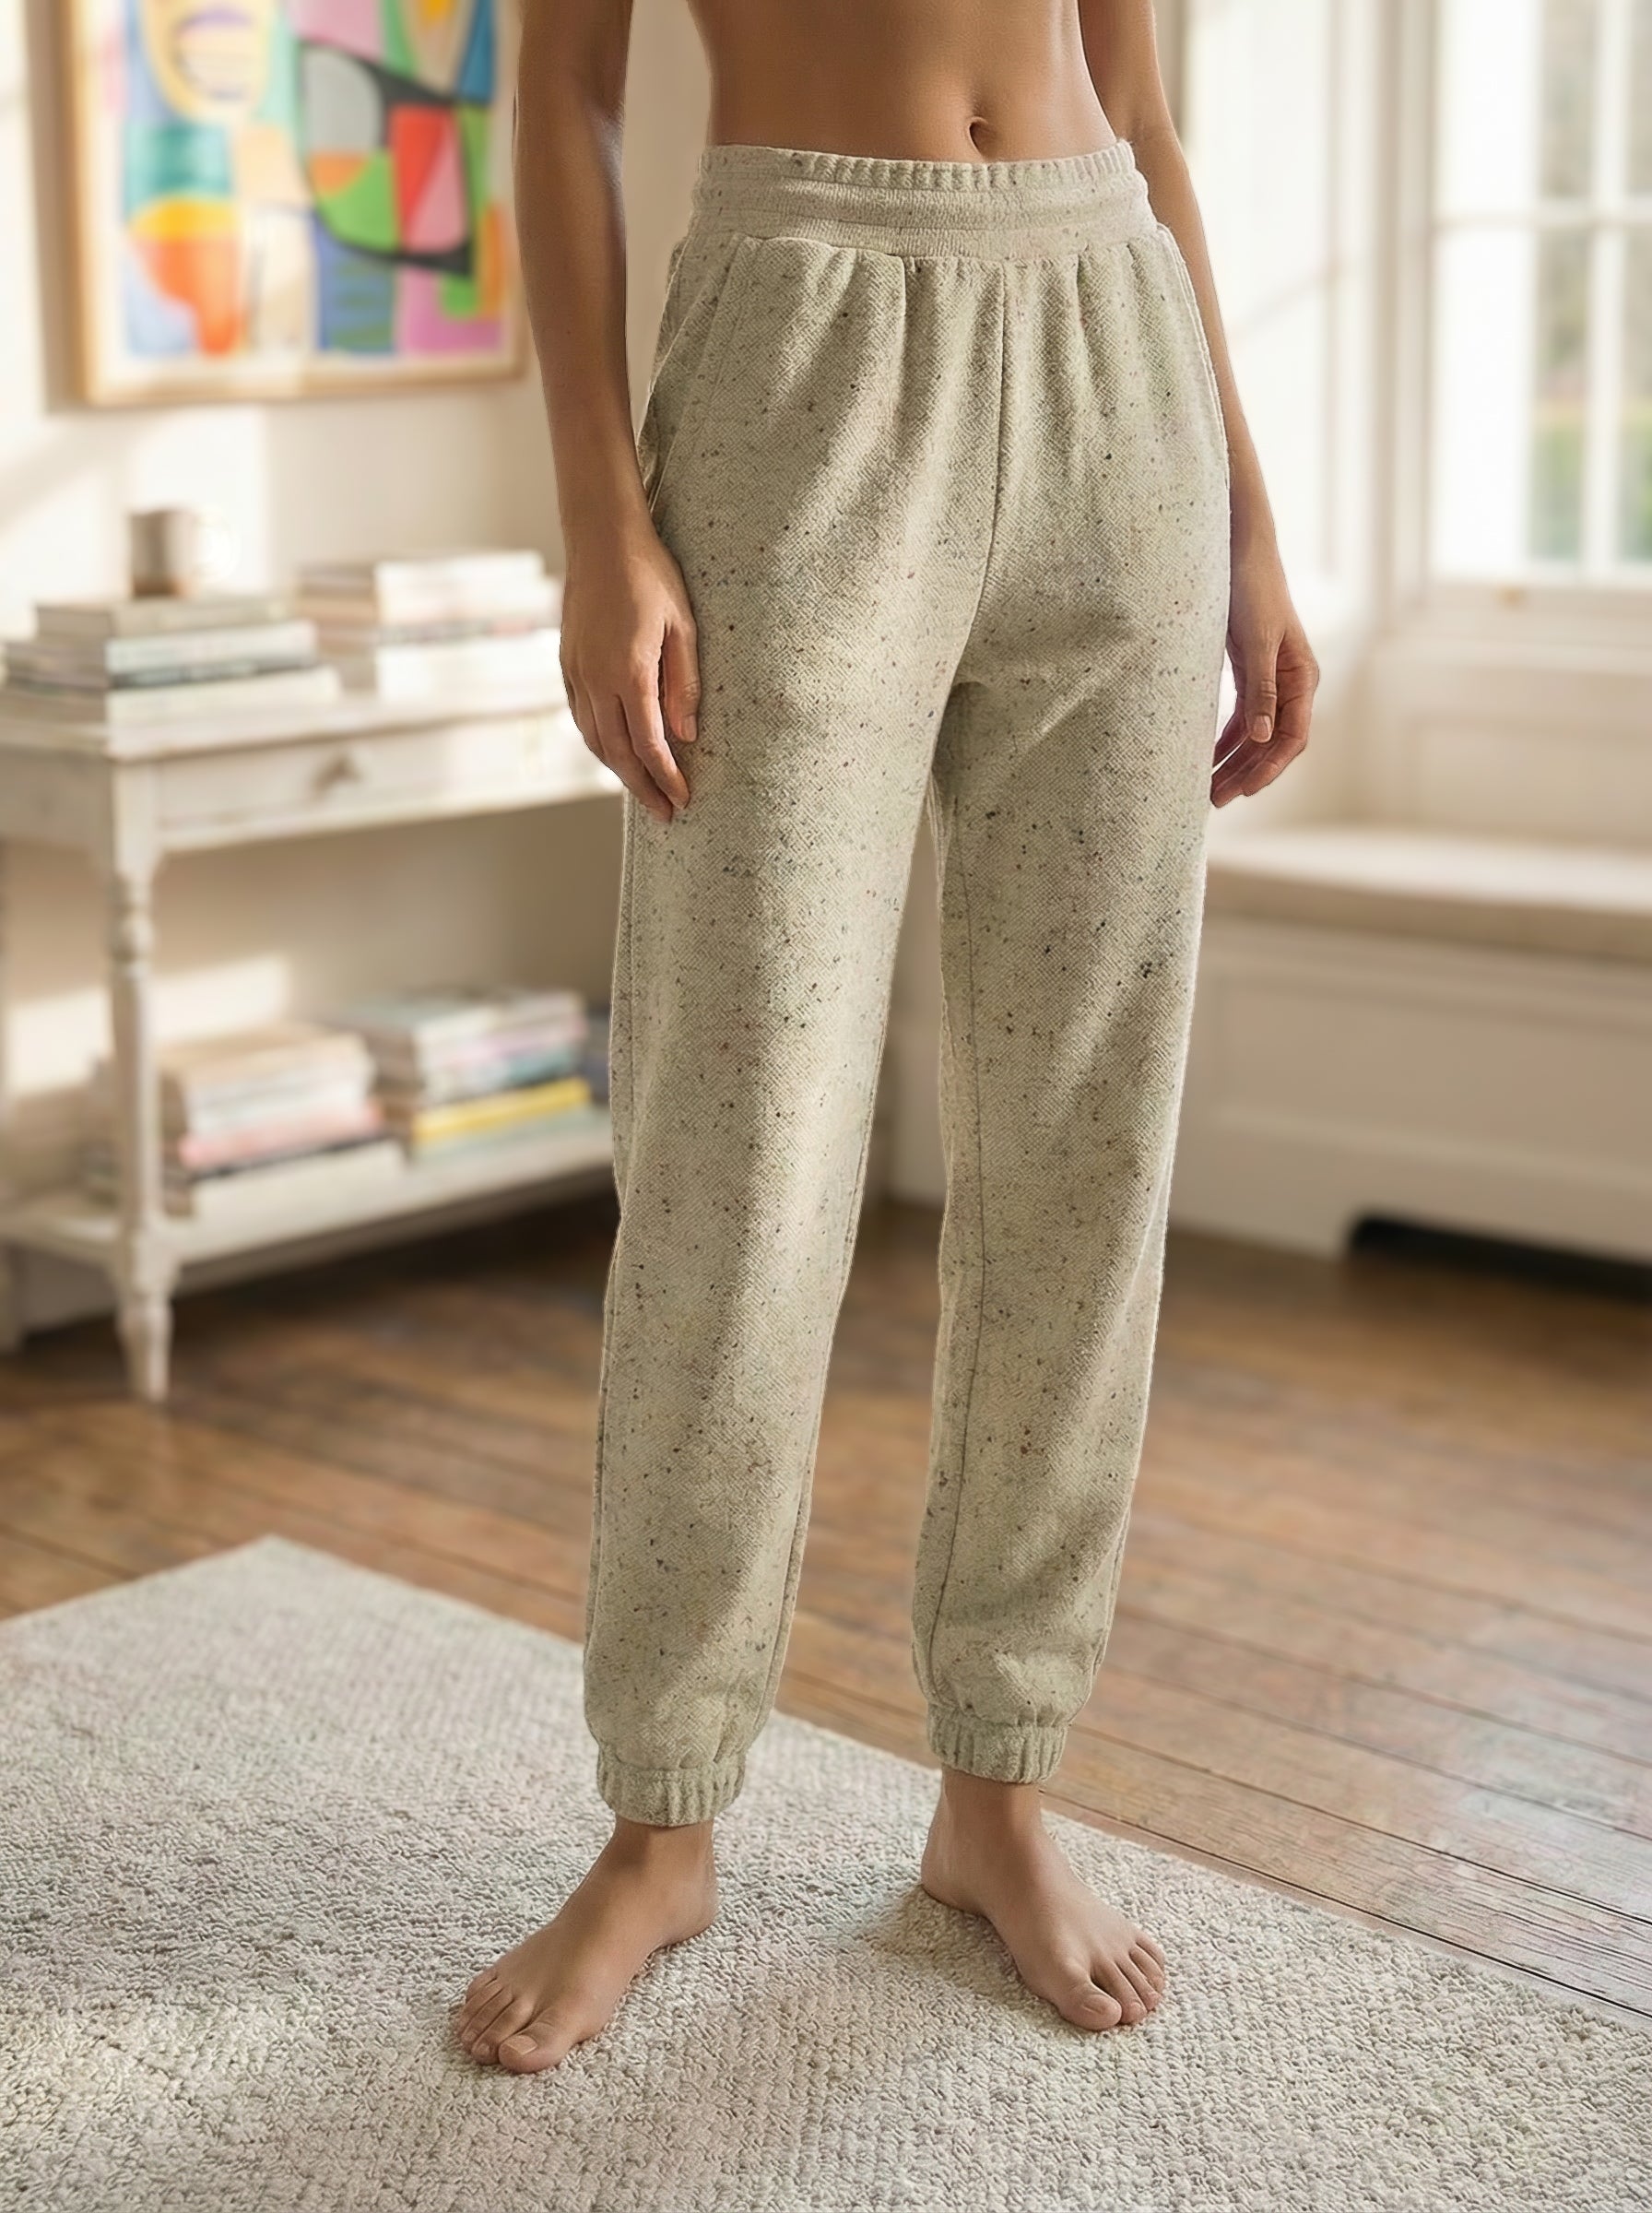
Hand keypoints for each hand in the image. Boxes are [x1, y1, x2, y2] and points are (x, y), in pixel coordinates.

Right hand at [559, 519, 699, 823]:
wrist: (601, 538)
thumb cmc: (651, 577)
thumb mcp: (683, 628)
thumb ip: (684, 684)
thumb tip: (686, 735)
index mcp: (629, 673)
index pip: (648, 744)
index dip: (666, 778)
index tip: (683, 800)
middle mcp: (596, 679)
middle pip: (618, 753)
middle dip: (642, 788)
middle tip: (665, 814)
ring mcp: (576, 673)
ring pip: (594, 739)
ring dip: (618, 771)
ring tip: (643, 791)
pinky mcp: (567, 665)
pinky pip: (581, 718)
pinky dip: (599, 744)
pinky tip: (616, 753)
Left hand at [1211, 538, 1318, 807]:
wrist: (1240, 553)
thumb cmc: (1253, 590)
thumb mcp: (1257, 642)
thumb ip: (1261, 690)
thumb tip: (1265, 738)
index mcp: (1302, 677)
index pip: (1293, 737)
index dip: (1270, 767)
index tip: (1245, 791)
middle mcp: (1291, 684)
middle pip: (1273, 744)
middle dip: (1246, 773)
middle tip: (1215, 800)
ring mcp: (1271, 680)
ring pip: (1256, 735)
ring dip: (1234, 762)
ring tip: (1208, 790)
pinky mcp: (1250, 674)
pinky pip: (1242, 719)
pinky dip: (1225, 740)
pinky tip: (1208, 759)